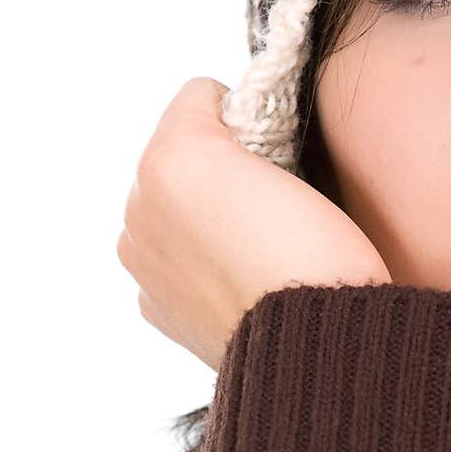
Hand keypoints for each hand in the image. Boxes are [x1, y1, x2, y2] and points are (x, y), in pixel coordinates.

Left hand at [116, 77, 391, 370]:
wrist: (314, 351)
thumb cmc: (313, 255)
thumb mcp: (287, 155)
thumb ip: (246, 127)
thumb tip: (228, 130)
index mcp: (165, 162)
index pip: (202, 100)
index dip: (248, 120)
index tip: (279, 157)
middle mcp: (136, 209)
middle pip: (182, 156)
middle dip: (221, 172)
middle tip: (275, 207)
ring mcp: (142, 264)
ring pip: (178, 210)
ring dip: (210, 218)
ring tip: (261, 247)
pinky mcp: (157, 309)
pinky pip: (175, 262)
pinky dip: (201, 264)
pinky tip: (240, 281)